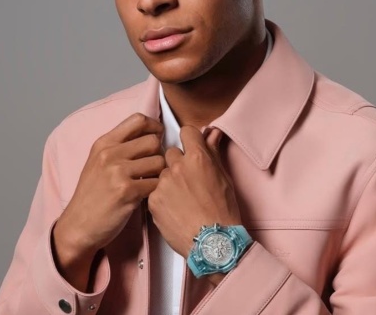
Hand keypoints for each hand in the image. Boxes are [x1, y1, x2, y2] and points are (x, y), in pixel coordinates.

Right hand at [52, 113, 165, 290]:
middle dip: (159, 154)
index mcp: (104, 143)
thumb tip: (153, 134)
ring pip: (159, 161)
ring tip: (151, 182)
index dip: (155, 127)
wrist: (78, 226)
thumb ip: (121, 146)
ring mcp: (117, 172)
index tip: (159, 137)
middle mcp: (110, 154)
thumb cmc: (93, 195)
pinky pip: (157, 183)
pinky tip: (147, 195)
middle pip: (153, 141)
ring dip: (160, 173)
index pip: (139, 119)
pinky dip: (157, 190)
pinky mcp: (126, 192)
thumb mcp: (99, 162)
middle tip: (155, 167)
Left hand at [148, 127, 241, 259]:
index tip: (191, 148)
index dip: (190, 139)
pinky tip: (174, 209)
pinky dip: (162, 197)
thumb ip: (213, 152)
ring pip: (161, 173)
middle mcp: (177, 166)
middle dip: (178, 162)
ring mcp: (163, 184)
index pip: (186, 132)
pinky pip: (154, 191)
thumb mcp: (223, 177)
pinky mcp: (152, 201)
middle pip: (170, 152)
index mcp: (197, 158)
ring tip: (181, 198)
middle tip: (187, 179)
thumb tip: (212, 133)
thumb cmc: (223, 211)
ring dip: (169, 180)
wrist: (212, 242)